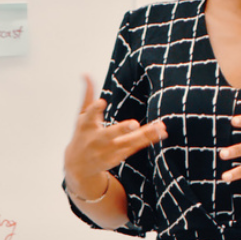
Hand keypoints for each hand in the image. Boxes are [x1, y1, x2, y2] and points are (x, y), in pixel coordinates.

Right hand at [64, 75, 167, 198]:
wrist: (78, 166)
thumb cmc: (82, 135)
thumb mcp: (81, 116)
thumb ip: (87, 96)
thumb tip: (85, 73)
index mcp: (86, 126)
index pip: (90, 115)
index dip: (95, 109)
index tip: (101, 102)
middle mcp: (97, 139)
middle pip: (111, 134)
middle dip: (122, 129)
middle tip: (134, 124)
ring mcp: (109, 150)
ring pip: (129, 142)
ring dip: (146, 134)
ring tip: (160, 127)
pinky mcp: (119, 157)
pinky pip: (136, 147)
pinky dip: (149, 140)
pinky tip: (161, 133)